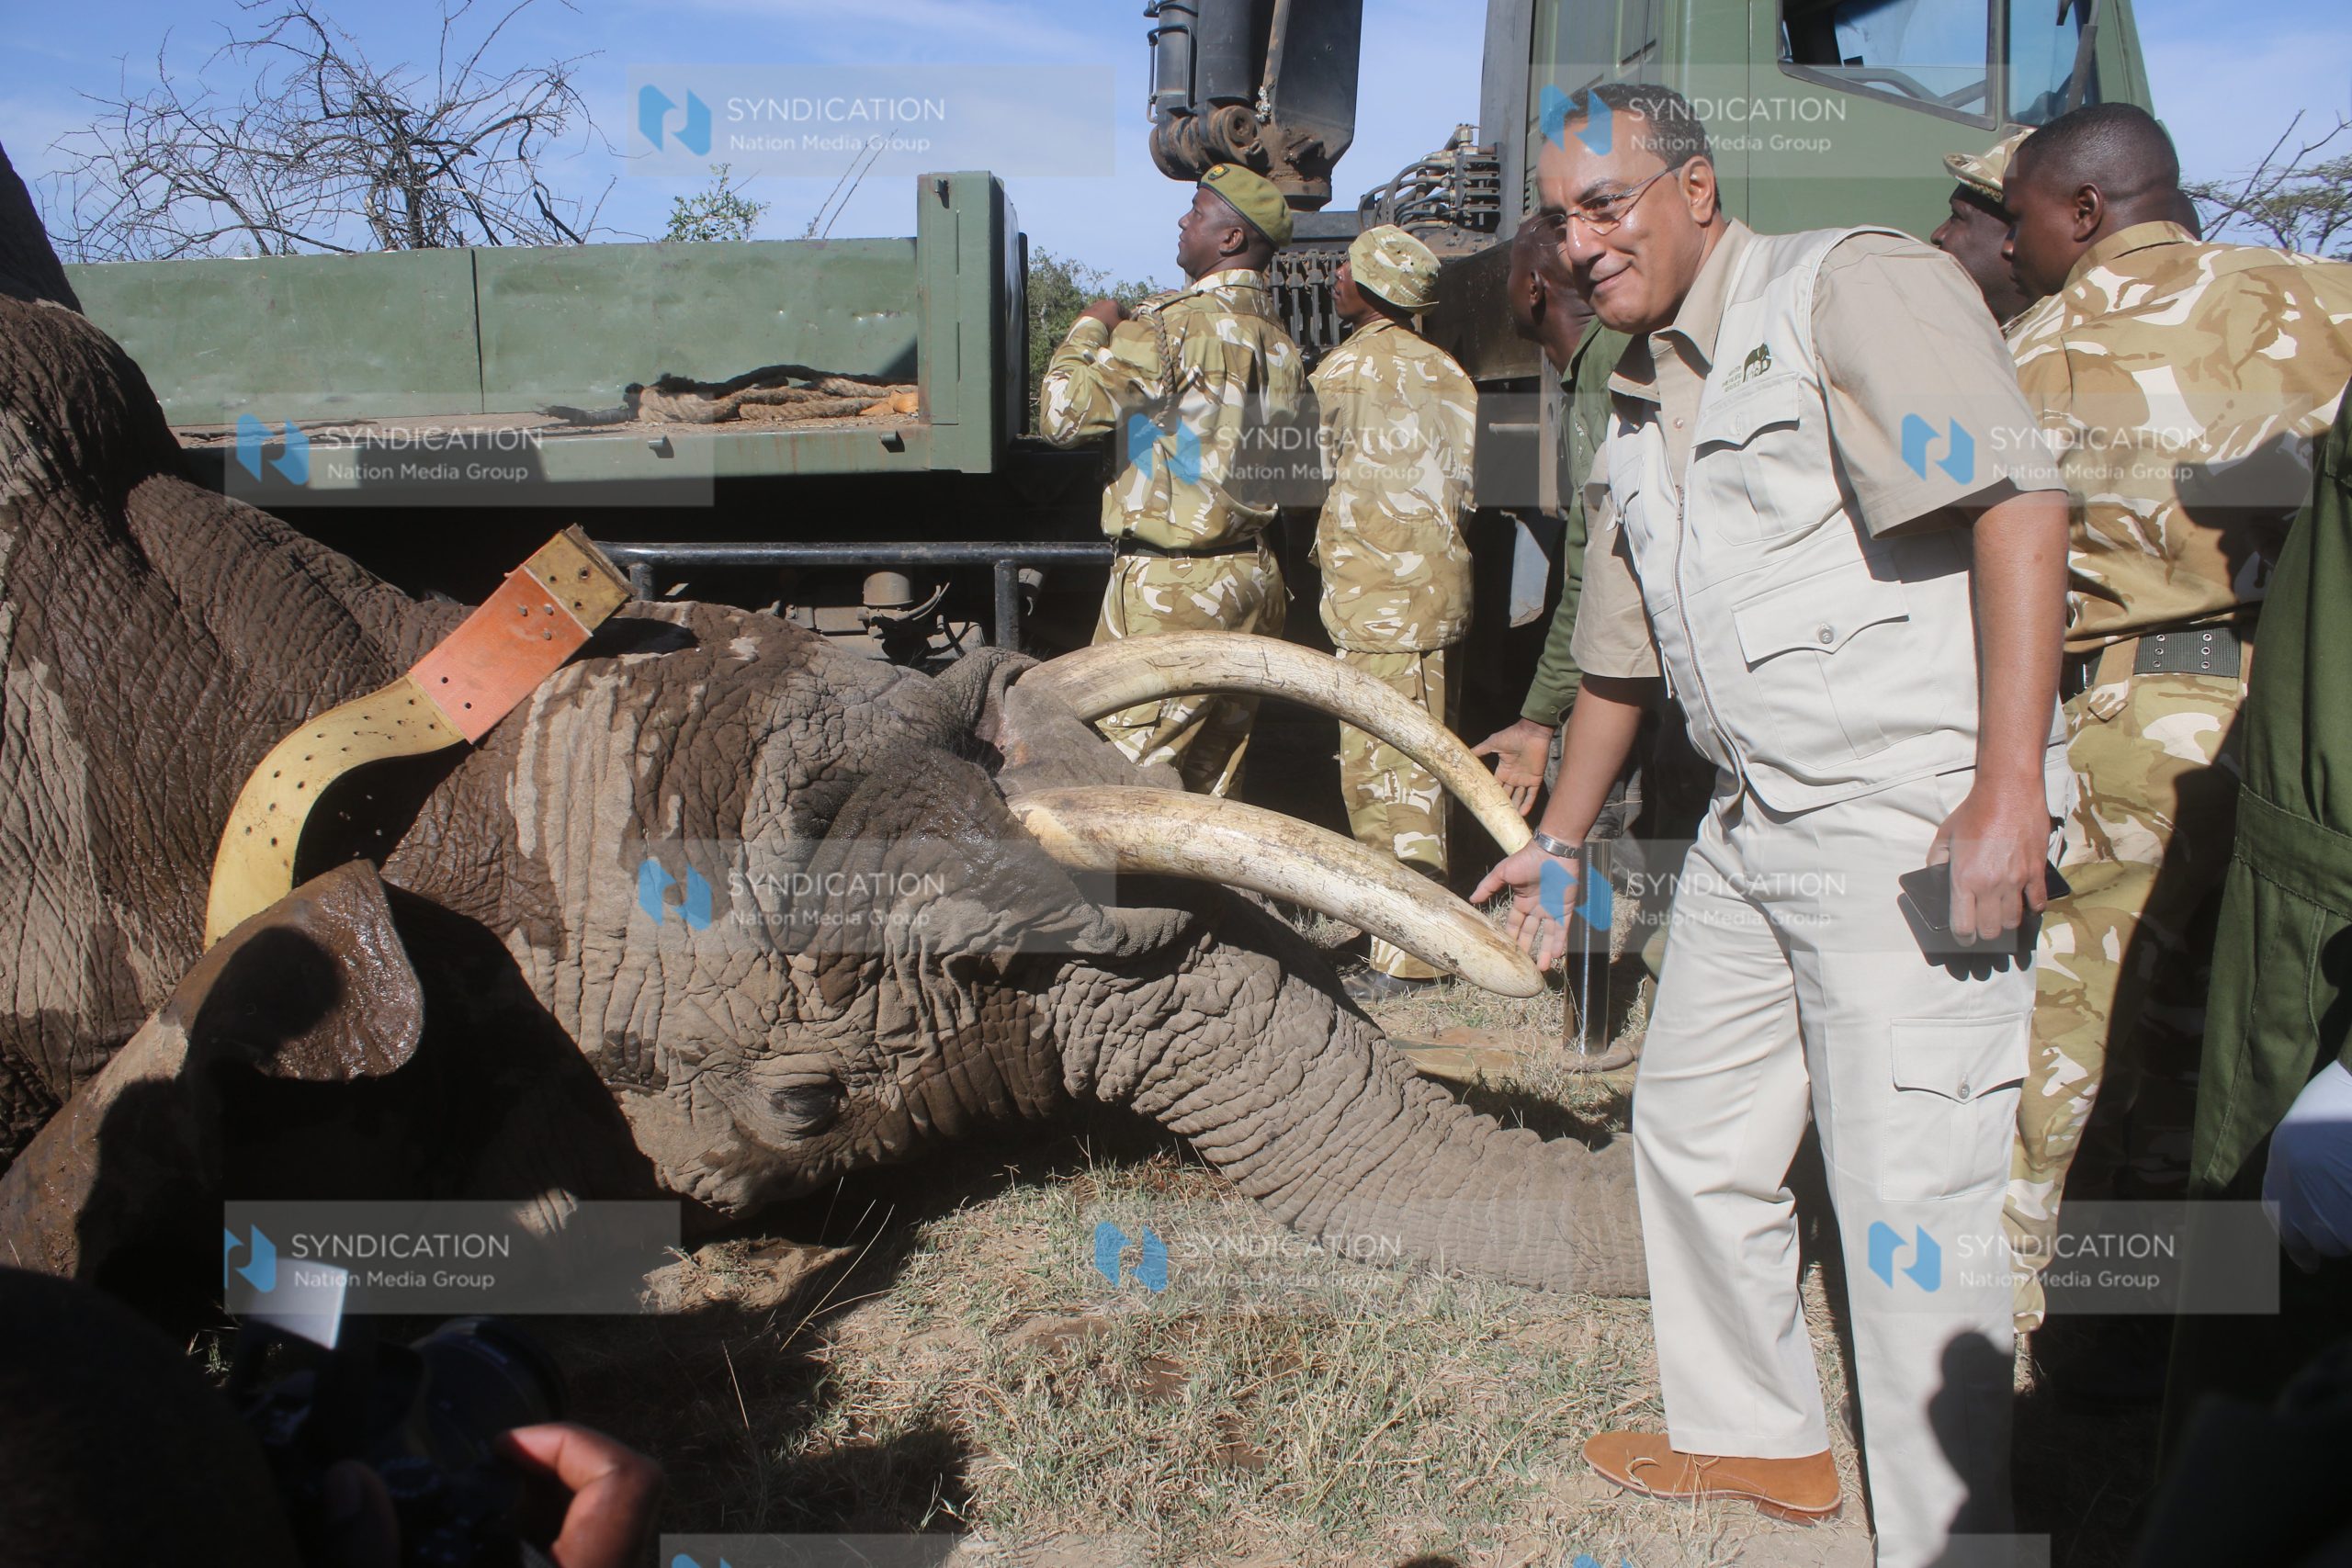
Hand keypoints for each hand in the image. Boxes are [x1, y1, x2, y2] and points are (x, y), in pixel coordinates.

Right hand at [314, 1425, 661, 1567]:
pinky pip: (590, 1560)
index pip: (629, 1478)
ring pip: (606, 1534)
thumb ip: (370, 1556)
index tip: (503, 1447)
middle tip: (484, 1476)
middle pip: (619, 1496)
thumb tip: (350, 1484)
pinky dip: (549, 1549)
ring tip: (479, 1517)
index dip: (569, 1442)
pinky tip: (488, 1555)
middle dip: (549, 1472)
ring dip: (547, 1515)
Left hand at [1077, 297, 1126, 329]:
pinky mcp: (1084, 313)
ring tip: (1105, 331)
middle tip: (1117, 331)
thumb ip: (1127, 326)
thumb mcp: (1120, 328)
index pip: (1126, 312)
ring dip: (1105, 321)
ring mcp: (1092, 306)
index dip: (1129, 321)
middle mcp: (1103, 302)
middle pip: (1113, 312)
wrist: (1087, 331)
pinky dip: (1096, 323)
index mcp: (1114, 303)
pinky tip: (1096, 331)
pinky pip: (1093, 318)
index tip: (1128, 328)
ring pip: (1102, 314)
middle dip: (1115, 319)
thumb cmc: (1107, 328)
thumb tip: (1128, 326)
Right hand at [1471, 718, 1553, 815]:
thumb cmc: (1513, 735)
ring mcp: (1524, 779)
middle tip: (1496, 816)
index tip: (1484, 805)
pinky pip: (1531, 795)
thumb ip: (1480, 750)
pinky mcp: (1535, 779)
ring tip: (1508, 819)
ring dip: (1514, 807)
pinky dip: (1528, 804)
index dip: (1491, 794)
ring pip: (1519, 797)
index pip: (1496, 785)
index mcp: (1503, 769)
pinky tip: (1522, 814)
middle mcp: (1513, 777)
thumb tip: (1465, 752)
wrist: (1532, 732)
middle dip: (1502, 804)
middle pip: (1507, 794)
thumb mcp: (1493, 743)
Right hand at [1472, 843, 1575, 971]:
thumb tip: (1471, 899)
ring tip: (1542, 969)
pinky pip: (1563, 929)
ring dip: (1546, 951)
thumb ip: (1488, 886)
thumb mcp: (1503, 872)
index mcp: (1522, 901)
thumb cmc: (1526, 859)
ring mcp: (1551, 909)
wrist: (1552, 851)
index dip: (1511, 937)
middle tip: (1523, 967)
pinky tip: (1557, 955)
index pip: (1515, 924)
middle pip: (1531, 933)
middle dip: (1527, 949)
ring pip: (1548, 935)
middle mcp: (1536, 908)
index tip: (1507, 953)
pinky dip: (1560, 942)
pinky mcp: (1566, 908)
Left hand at [1926, 776, 2052, 944]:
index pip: (1963, 926)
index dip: (1962, 937)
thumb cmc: (1974, 812)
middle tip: (1982, 929)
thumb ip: (1937, 860)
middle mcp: (1991, 885)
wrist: (2009, 792)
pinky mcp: (2036, 871)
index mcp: (1964, 879)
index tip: (1964, 938)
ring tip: (2002, 918)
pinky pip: (2037, 902)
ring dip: (2007, 923)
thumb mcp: (1944, 835)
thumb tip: (1936, 877)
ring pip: (2013, 921)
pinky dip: (2032, 908)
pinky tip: (2026, 905)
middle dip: (1984, 934)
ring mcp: (2016, 880)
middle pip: (1990, 930)